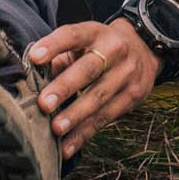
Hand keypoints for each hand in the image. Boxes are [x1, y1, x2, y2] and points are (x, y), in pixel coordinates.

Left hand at [27, 19, 158, 157]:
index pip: (73, 35)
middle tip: (44, 104)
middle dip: (65, 87)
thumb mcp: (83, 43)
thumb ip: (59, 57)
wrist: (145, 49)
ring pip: (99, 97)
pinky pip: (106, 118)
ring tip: (56, 129)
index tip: (34, 57)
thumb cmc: (101, 48)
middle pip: (89, 69)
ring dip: (76, 116)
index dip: (54, 45)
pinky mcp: (133, 96)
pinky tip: (68, 147)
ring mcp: (127, 74)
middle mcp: (115, 50)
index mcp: (96, 33)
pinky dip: (85, 134)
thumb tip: (33, 77)